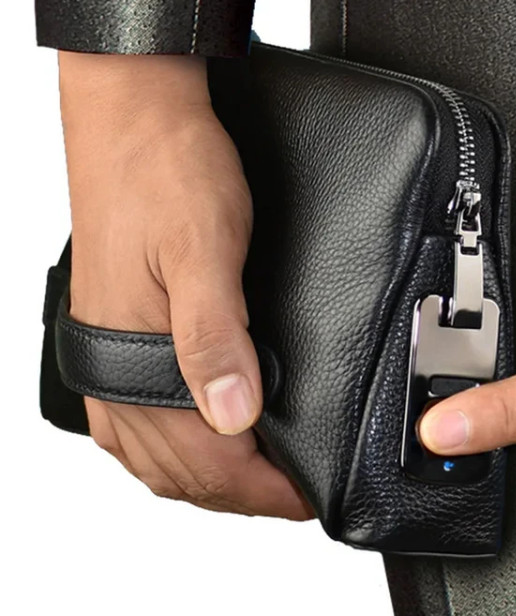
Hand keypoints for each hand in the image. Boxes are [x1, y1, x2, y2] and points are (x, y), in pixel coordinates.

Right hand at [59, 51, 311, 519]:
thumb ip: (214, 338)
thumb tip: (234, 415)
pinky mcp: (111, 341)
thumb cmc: (166, 172)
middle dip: (242, 495)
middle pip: (183, 471)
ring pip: (156, 458)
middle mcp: (113, 370)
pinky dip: (171, 452)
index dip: (266, 491)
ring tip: (258, 481)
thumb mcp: (205, 250)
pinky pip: (133, 426)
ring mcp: (107, 360)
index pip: (209, 461)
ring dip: (208, 480)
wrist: (132, 115)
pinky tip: (197, 444)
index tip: (309, 499)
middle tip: (295, 497)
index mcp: (136, 357)